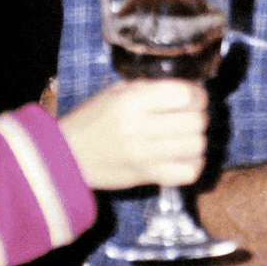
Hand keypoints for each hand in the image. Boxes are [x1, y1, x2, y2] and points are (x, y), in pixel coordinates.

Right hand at [56, 78, 207, 191]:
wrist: (67, 156)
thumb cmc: (92, 120)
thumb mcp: (115, 93)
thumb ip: (149, 88)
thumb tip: (186, 89)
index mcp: (131, 102)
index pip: (185, 96)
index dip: (198, 95)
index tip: (195, 98)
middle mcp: (139, 127)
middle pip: (195, 121)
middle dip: (199, 116)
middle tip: (190, 117)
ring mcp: (144, 155)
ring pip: (196, 145)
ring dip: (197, 139)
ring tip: (187, 136)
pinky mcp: (147, 176)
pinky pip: (188, 172)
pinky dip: (194, 163)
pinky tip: (185, 156)